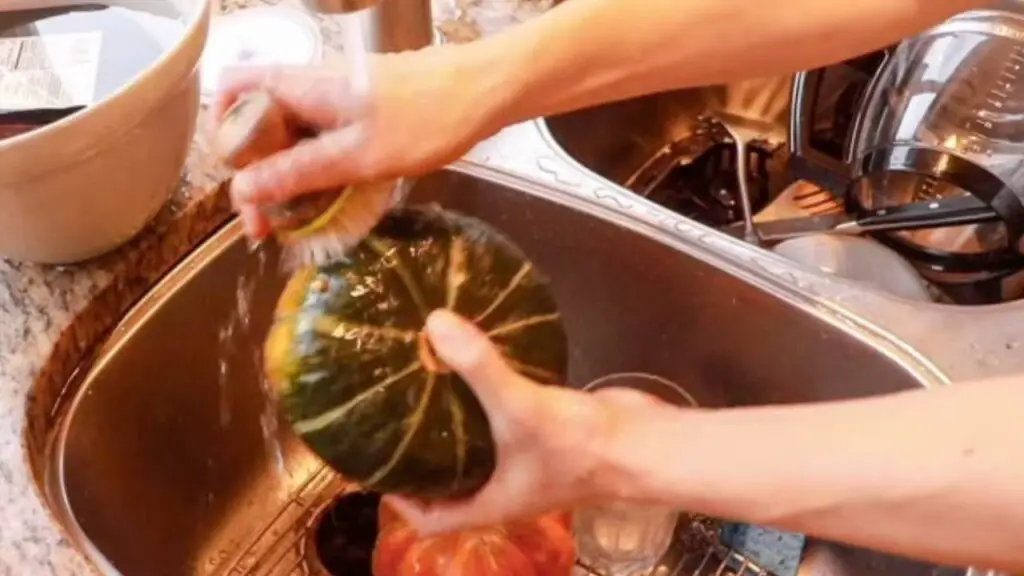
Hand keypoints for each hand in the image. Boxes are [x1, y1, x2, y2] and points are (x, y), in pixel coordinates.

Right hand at [209, 45, 504, 238]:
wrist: (486, 90)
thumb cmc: (428, 118)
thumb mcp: (359, 156)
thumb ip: (300, 173)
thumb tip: (243, 190)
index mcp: (302, 84)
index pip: (232, 92)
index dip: (223, 137)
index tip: (243, 186)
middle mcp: (312, 83)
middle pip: (258, 120)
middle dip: (255, 171)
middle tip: (269, 224)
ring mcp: (338, 95)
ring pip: (292, 132)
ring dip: (287, 174)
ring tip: (296, 220)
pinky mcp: (363, 109)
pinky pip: (323, 136)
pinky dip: (317, 167)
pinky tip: (331, 198)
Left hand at [384, 309, 657, 535]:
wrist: (646, 443)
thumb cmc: (582, 447)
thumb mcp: (519, 409)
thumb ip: (478, 368)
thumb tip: (434, 324)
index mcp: (489, 502)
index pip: (430, 519)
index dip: (401, 500)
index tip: (378, 466)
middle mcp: (504, 486)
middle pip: (451, 481)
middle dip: (423, 455)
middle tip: (395, 415)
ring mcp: (527, 460)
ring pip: (479, 447)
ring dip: (455, 423)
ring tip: (425, 386)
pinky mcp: (546, 431)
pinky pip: (506, 418)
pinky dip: (488, 398)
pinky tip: (477, 366)